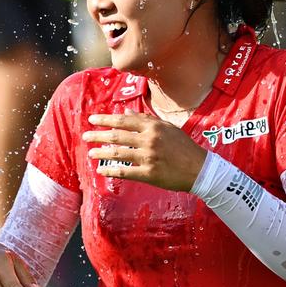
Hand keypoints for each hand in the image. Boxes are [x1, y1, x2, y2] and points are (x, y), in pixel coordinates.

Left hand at [82, 111, 206, 191]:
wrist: (200, 169)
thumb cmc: (183, 146)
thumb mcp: (167, 128)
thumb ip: (145, 120)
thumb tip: (124, 112)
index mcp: (153, 127)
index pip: (123, 120)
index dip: (105, 119)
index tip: (92, 119)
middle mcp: (149, 140)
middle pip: (116, 136)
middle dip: (97, 135)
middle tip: (85, 136)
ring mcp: (148, 158)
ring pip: (117, 154)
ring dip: (100, 153)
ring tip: (90, 153)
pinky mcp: (149, 174)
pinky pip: (124, 172)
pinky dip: (110, 170)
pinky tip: (101, 170)